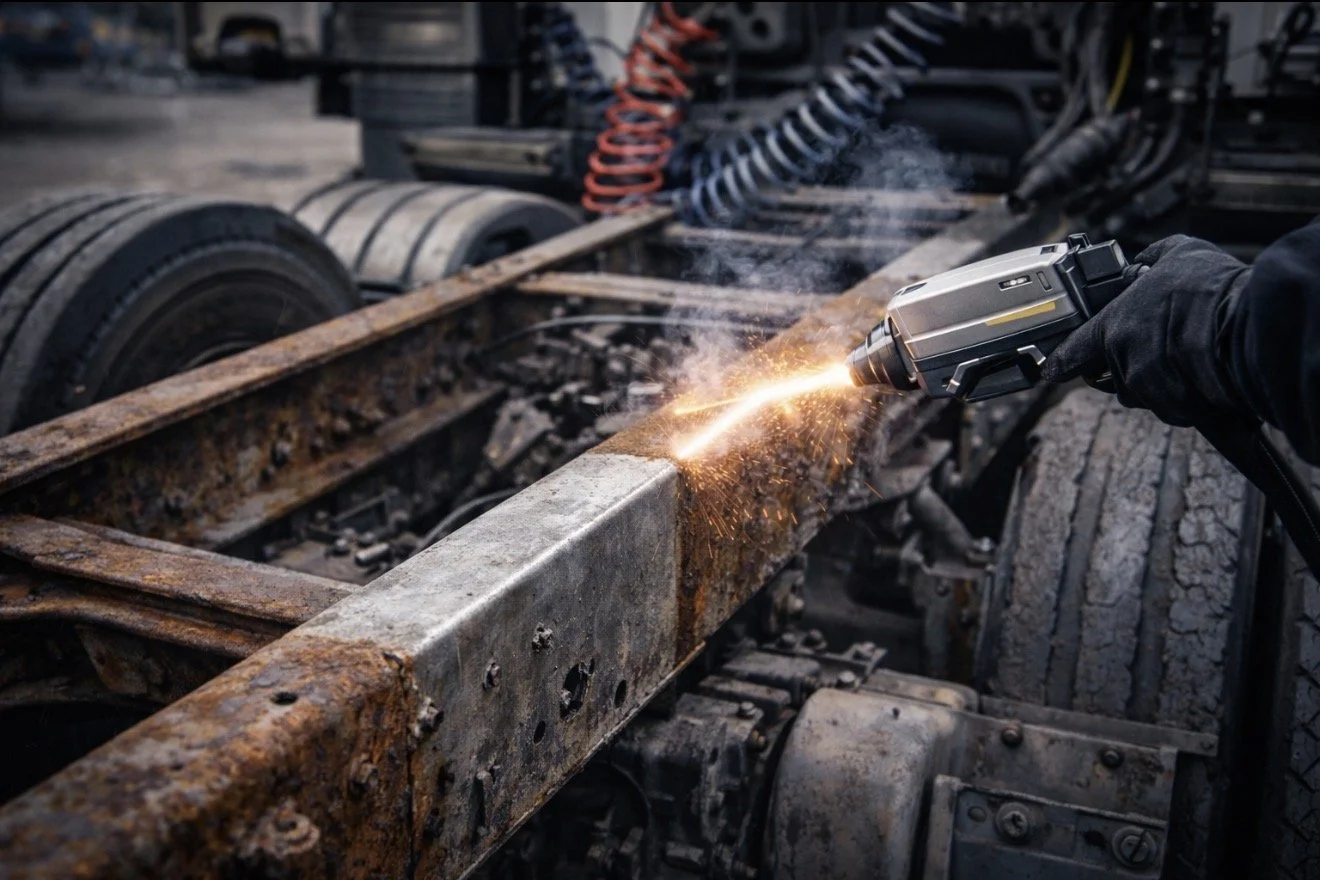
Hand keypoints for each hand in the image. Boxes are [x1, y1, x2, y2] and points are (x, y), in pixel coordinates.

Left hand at [1043, 235, 1252, 427]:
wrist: (1248, 325)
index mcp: (1113, 327)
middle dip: (1134, 364)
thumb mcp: (1177, 253)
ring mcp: (1149, 388)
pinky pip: (1174, 407)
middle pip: (1117, 375)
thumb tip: (1145, 263)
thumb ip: (1151, 260)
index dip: (1062, 361)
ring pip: (1146, 393)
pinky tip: (1204, 378)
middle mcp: (1124, 361)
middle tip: (1162, 346)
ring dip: (1160, 382)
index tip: (1053, 369)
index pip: (1072, 352)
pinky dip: (1187, 398)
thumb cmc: (1212, 289)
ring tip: (1190, 358)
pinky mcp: (1176, 408)